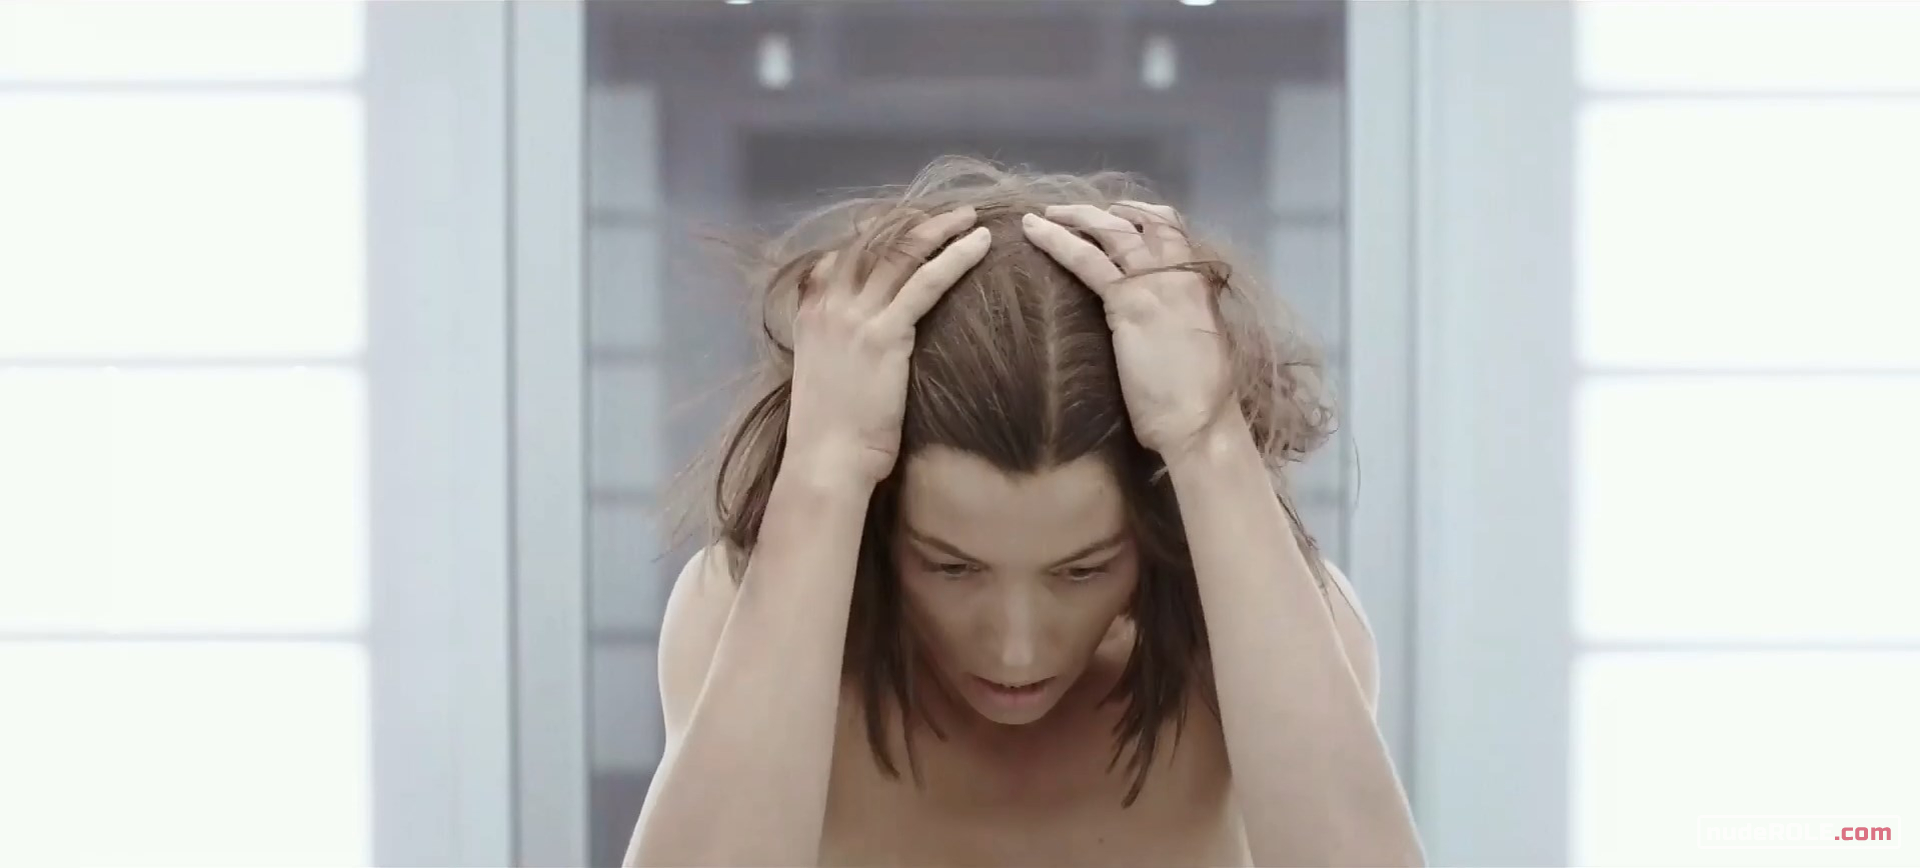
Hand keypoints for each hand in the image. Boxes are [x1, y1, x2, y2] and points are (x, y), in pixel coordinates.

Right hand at [784, 207, 989, 485]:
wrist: (825, 462)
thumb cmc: (829, 434)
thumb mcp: (822, 377)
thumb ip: (837, 348)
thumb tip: (863, 346)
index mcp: (810, 314)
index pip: (840, 256)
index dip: (874, 235)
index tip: (903, 226)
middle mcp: (829, 305)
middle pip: (873, 244)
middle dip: (910, 222)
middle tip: (945, 214)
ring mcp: (855, 317)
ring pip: (902, 254)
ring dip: (939, 229)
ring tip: (970, 217)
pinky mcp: (885, 334)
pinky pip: (926, 281)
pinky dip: (955, 257)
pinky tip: (980, 243)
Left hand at [1021, 202, 1235, 459]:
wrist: (1201, 422)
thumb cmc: (1200, 398)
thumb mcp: (1195, 343)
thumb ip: (1176, 317)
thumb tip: (1157, 317)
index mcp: (1198, 282)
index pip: (1171, 227)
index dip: (1141, 214)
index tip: (1117, 214)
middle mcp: (1179, 273)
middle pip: (1140, 220)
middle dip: (1103, 211)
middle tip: (1070, 211)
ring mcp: (1155, 283)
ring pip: (1111, 231)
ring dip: (1075, 216)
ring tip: (1043, 214)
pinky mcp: (1128, 302)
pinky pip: (1087, 259)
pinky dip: (1057, 240)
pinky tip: (1033, 231)